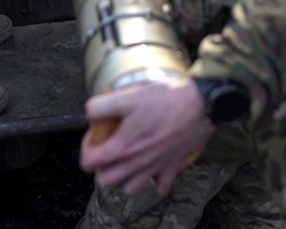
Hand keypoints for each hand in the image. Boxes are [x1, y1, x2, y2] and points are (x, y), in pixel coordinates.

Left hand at [79, 78, 212, 197]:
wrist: (199, 104)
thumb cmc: (164, 99)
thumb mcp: (126, 96)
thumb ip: (101, 106)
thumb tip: (89, 113)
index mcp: (122, 148)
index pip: (90, 162)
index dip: (86, 149)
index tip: (94, 136)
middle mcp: (136, 164)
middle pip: (106, 181)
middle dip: (101, 168)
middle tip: (108, 150)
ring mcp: (154, 168)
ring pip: (130, 189)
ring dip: (124, 179)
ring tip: (126, 162)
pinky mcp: (172, 168)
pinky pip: (160, 187)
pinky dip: (154, 182)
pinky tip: (152, 168)